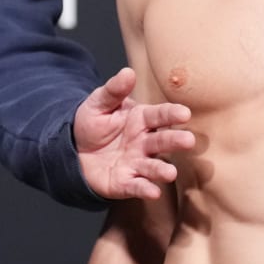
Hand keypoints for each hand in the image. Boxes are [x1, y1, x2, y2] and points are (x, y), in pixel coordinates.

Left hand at [74, 67, 193, 199]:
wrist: (74, 150)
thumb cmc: (92, 124)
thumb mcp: (99, 103)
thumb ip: (114, 90)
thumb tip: (128, 72)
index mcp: (141, 120)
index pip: (160, 115)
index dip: (172, 114)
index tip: (184, 113)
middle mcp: (144, 142)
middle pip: (163, 141)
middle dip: (175, 141)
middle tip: (188, 141)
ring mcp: (137, 163)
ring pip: (154, 166)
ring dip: (162, 170)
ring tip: (170, 173)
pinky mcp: (126, 182)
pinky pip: (137, 185)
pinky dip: (145, 189)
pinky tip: (153, 192)